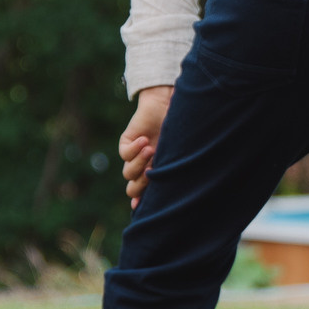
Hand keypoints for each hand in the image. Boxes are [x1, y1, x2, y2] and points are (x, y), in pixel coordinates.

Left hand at [120, 85, 172, 208]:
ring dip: (139, 163)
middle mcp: (144, 167)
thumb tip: (183, 190)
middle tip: (152, 171)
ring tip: (151, 149)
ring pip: (128, 173)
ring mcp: (134, 156)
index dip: (145, 203)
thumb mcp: (181, 149)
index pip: (146, 195)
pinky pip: (124, 154)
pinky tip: (145, 140)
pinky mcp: (126, 143)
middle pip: (133, 189)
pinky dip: (134, 149)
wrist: (169, 103)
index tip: (148, 205)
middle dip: (142, 184)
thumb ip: (178, 167)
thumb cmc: (181, 127)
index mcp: (157, 173)